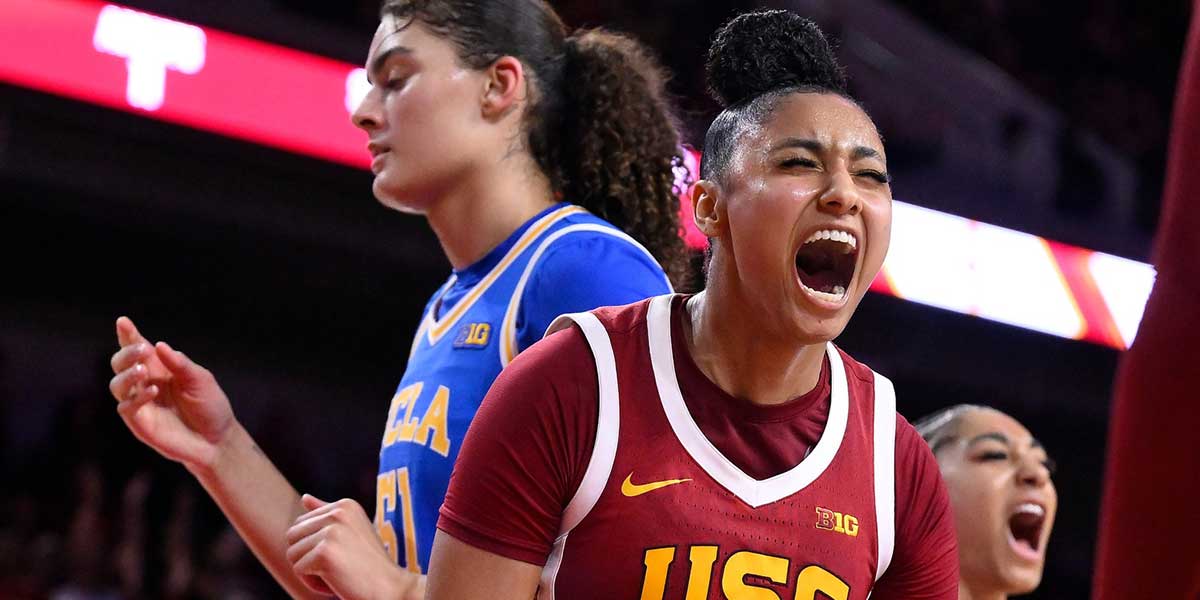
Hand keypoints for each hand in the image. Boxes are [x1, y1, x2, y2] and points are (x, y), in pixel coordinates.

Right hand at [108, 316, 236, 469]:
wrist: (216, 438)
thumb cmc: (209, 405)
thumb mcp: (200, 380)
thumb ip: (180, 364)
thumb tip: (159, 346)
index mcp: (159, 368)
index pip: (138, 348)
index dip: (128, 335)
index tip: (123, 322)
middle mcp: (145, 383)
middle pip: (120, 363)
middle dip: (127, 353)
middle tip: (142, 350)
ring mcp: (140, 403)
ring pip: (117, 385)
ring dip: (127, 374)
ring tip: (143, 370)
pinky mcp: (140, 423)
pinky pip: (126, 408)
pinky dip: (136, 397)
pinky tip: (152, 391)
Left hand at [286, 494, 418, 599]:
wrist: (391, 589)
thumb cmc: (370, 565)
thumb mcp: (351, 531)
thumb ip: (327, 514)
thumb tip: (304, 497)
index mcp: (345, 505)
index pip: (301, 523)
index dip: (315, 546)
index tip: (344, 554)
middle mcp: (338, 512)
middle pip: (292, 536)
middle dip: (308, 557)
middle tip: (338, 566)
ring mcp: (331, 532)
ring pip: (292, 554)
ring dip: (311, 572)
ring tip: (338, 574)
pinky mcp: (324, 553)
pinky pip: (298, 570)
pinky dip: (314, 584)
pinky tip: (337, 583)